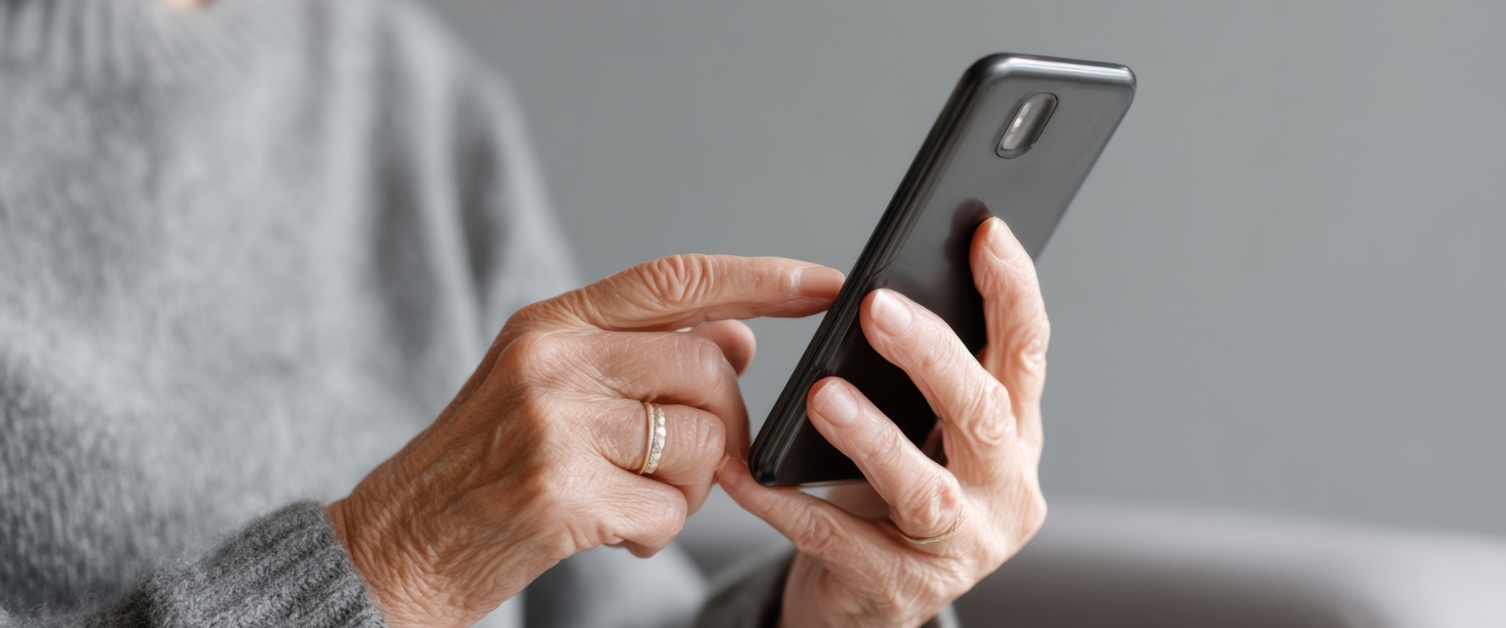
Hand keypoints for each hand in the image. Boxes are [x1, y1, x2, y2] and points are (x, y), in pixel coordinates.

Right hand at [324, 255, 842, 627]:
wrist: (401, 543)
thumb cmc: (486, 464)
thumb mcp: (553, 385)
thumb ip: (641, 354)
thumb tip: (740, 336)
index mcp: (551, 321)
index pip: (675, 279)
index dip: (760, 278)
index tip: (827, 284)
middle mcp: (550, 359)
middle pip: (707, 370)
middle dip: (726, 424)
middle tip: (693, 461)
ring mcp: (552, 424)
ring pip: (701, 443)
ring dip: (690, 487)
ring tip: (631, 498)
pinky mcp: (559, 493)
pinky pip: (670, 510)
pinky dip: (658, 532)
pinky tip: (614, 531)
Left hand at [719, 217, 1049, 627]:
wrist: (865, 597)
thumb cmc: (887, 494)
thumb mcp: (920, 428)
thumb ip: (919, 371)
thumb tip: (879, 289)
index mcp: (1013, 433)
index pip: (1027, 351)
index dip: (1012, 290)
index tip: (984, 232)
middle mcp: (1004, 490)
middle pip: (984, 414)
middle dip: (934, 356)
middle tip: (877, 307)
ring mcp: (960, 547)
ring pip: (926, 490)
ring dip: (874, 438)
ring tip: (823, 395)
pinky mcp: (900, 589)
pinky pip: (841, 541)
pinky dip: (789, 504)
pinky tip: (746, 472)